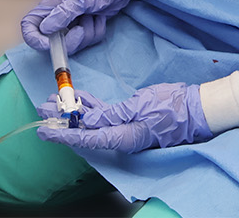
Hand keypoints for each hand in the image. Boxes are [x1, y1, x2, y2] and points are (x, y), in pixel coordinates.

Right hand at [20, 0, 140, 53]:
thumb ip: (63, 13)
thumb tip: (45, 29)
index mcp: (50, 4)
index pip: (30, 25)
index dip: (35, 38)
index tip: (50, 45)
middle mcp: (58, 15)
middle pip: (53, 40)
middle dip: (71, 40)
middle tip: (82, 29)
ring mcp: (72, 22)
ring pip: (72, 43)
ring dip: (87, 34)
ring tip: (94, 16)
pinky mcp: (86, 27)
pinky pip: (87, 40)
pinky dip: (96, 32)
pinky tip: (100, 17)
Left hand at [35, 84, 211, 151]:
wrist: (196, 108)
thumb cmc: (172, 108)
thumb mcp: (139, 108)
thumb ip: (111, 114)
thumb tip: (87, 119)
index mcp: (122, 137)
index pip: (85, 139)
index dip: (62, 135)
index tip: (44, 130)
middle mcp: (120, 136)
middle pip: (84, 131)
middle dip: (61, 120)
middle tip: (41, 108)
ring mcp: (124, 128)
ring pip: (92, 122)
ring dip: (72, 111)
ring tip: (52, 100)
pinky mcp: (128, 118)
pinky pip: (104, 114)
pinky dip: (90, 106)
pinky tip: (78, 98)